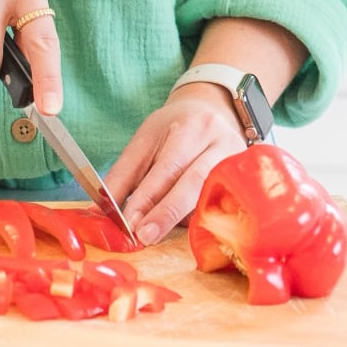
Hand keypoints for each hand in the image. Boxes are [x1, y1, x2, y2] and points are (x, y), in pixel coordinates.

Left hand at [104, 84, 247, 245]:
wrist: (213, 110)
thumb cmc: (174, 130)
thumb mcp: (146, 140)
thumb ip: (125, 174)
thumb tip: (101, 209)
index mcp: (189, 126)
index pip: (166, 165)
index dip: (146, 195)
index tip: (128, 221)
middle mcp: (217, 140)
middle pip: (192, 180)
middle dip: (165, 211)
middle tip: (143, 234)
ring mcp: (237, 159)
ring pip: (209, 193)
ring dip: (183, 219)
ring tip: (160, 236)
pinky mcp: (245, 178)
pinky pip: (226, 203)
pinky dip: (206, 219)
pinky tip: (192, 233)